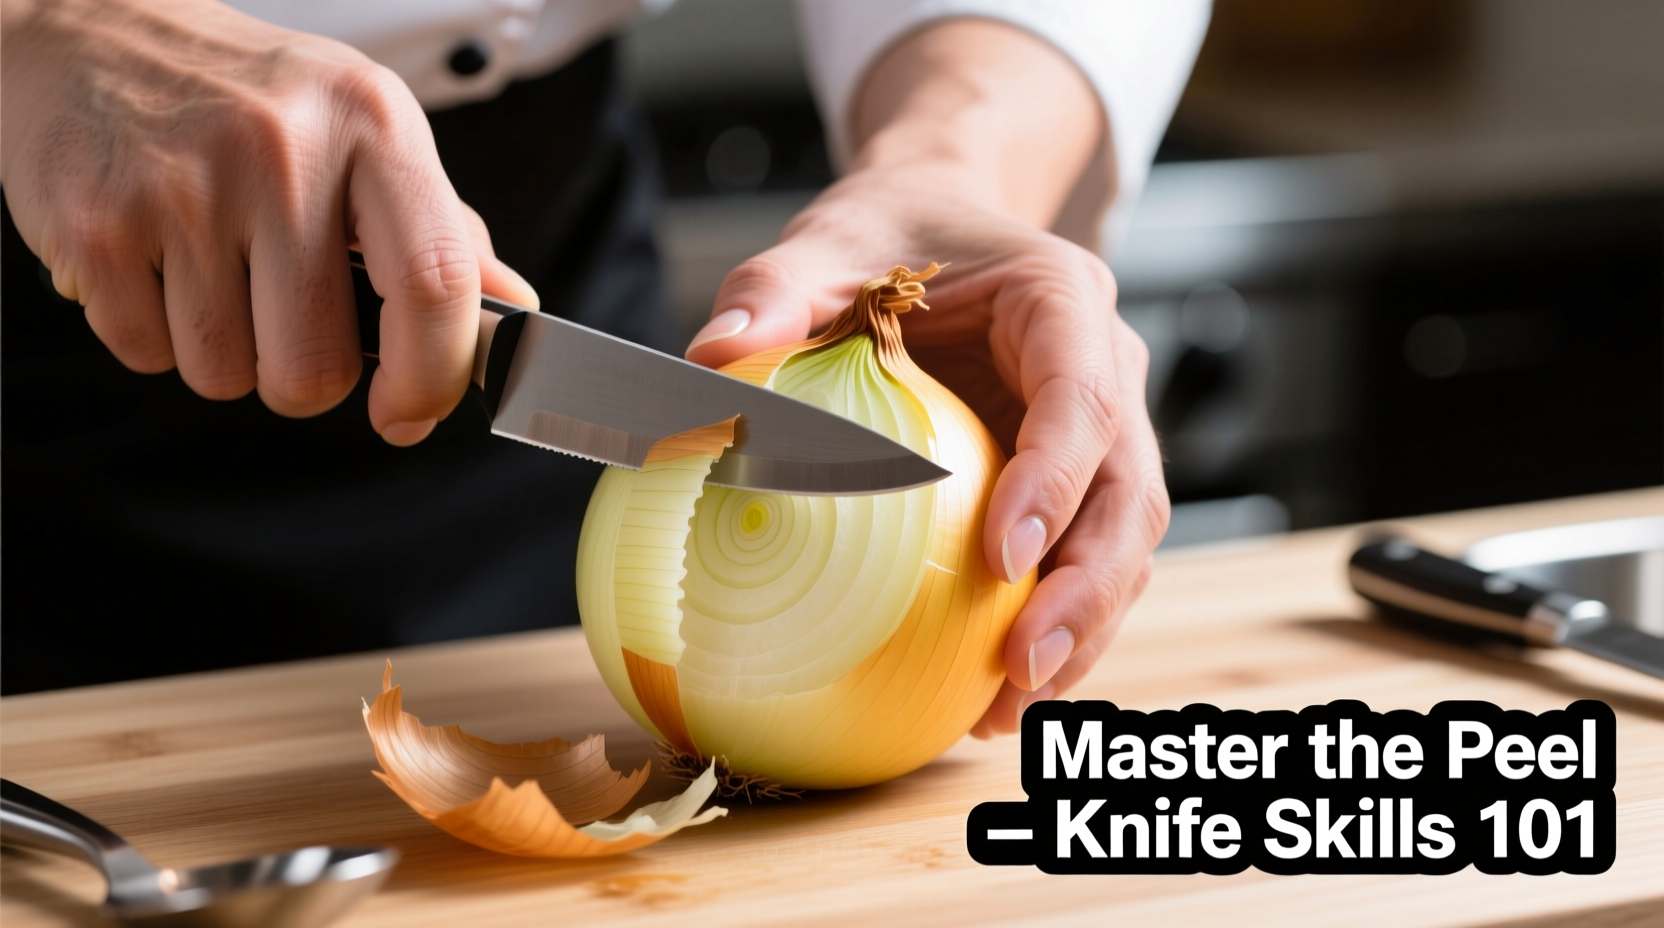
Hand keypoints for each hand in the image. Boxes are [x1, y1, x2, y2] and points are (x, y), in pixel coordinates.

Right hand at [0, 0, 536, 442]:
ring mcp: (184, 185)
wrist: (92, 37)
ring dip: (227, 356)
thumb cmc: (253, 101)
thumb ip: (445, 233)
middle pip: (318, 367)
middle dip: (305, 377)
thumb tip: (514, 317)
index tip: (408, 413)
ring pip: (229, 375)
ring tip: (214, 271)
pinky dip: (155, 337)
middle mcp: (282, 149)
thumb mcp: (367, 135)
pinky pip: (149, 356)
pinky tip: (158, 264)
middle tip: (285, 315)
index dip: (430, 376)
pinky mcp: (98, 222)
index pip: (434, 282)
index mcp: (374, 125)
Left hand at [684, 19, 1169, 735]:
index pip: (1082, 400)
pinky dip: (1046, 625)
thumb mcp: (826, 241)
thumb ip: (775, 290)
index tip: (1000, 556)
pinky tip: (984, 694)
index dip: (1055, 483)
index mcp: (1062, 303)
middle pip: (1128, 494)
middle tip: (1019, 669)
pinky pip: (1078, 559)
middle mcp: (1106, 369)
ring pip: (1123, 542)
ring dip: (1079, 631)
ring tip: (1003, 711)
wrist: (939, 225)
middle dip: (1088, 590)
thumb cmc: (888, 232)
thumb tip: (709, 361)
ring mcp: (1102, 432)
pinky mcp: (1075, 481)